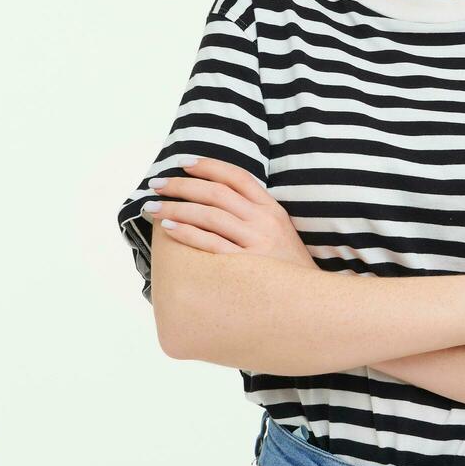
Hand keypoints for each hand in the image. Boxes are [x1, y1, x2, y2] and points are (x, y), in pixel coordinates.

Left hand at [143, 156, 318, 270]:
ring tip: (154, 206)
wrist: (310, 303)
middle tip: (157, 183)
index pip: (237, 177)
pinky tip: (168, 227)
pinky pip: (210, 243)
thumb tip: (218, 198)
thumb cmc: (288, 269)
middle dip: (182, 185)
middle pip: (216, 193)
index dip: (209, 166)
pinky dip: (187, 232)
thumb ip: (255, 213)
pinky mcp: (245, 266)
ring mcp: (255, 243)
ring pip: (209, 215)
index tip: (184, 163)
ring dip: (176, 207)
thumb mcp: (280, 231)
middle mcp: (263, 222)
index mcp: (272, 209)